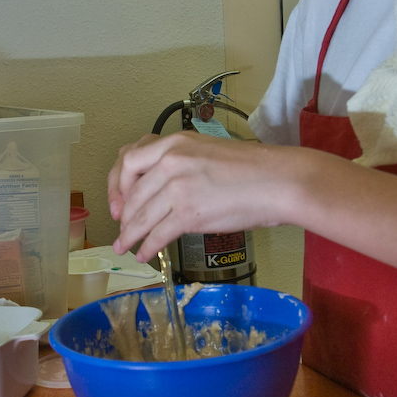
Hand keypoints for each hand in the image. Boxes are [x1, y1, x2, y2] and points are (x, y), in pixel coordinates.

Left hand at [108, 132, 288, 261]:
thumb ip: (182, 161)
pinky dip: (147, 247)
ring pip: (140, 216)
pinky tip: (145, 253)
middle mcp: (171, 160)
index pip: (129, 158)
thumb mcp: (208, 150)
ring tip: (125, 247)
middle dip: (123, 215)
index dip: (117, 183)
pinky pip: (157, 234)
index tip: (118, 199)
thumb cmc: (253, 168)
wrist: (278, 181)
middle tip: (122, 227)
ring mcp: (178, 187)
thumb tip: (163, 185)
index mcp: (175, 142)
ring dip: (130, 235)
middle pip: (132, 192)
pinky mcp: (188, 213)